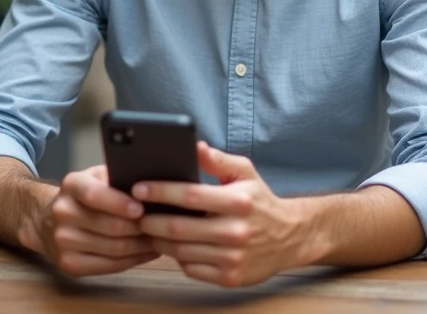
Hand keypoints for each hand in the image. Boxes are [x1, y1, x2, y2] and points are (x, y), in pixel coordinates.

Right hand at [35, 165, 159, 276]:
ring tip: (160, 238)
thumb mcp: (97, 176)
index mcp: (72, 185)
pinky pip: (110, 266)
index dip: (119, 203)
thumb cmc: (85, 195)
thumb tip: (152, 185)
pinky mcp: (69, 264)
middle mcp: (63, 212)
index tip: (141, 208)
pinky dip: (133, 260)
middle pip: (110, 226)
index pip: (95, 194)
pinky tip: (147, 252)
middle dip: (141, 228)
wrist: (47, 221)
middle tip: (163, 226)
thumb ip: (118, 177)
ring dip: (142, 246)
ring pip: (114, 248)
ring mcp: (63, 241)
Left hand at [134, 143, 312, 287]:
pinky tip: (174, 247)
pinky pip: (192, 269)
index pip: (190, 195)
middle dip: (151, 220)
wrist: (290, 237)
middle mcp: (236, 231)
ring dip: (159, 241)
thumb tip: (195, 147)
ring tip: (149, 230)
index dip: (160, 191)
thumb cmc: (261, 202)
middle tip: (137, 214)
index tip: (138, 188)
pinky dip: (178, 258)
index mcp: (238, 201)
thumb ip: (219, 160)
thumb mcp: (246, 173)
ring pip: (181, 251)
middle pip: (179, 228)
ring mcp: (233, 258)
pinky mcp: (230, 278)